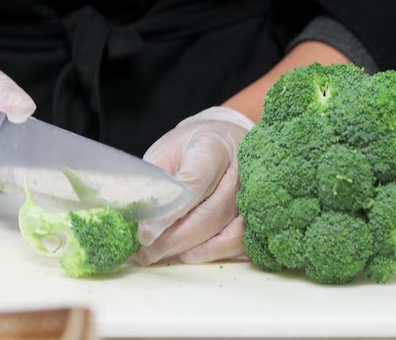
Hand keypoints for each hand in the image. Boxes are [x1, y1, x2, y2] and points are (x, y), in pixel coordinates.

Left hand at [134, 107, 254, 264]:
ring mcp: (255, 194)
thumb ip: (155, 179)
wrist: (226, 140)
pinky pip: (241, 243)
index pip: (194, 183)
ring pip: (228, 232)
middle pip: (211, 213)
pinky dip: (213, 253)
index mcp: (214, 146)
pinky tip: (188, 255)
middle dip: (175, 239)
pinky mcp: (259, 214)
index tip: (145, 234)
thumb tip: (136, 215)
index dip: (168, 212)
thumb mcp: (166, 150)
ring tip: (162, 255)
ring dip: (192, 250)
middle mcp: (241, 170)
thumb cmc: (192, 146)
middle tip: (146, 252)